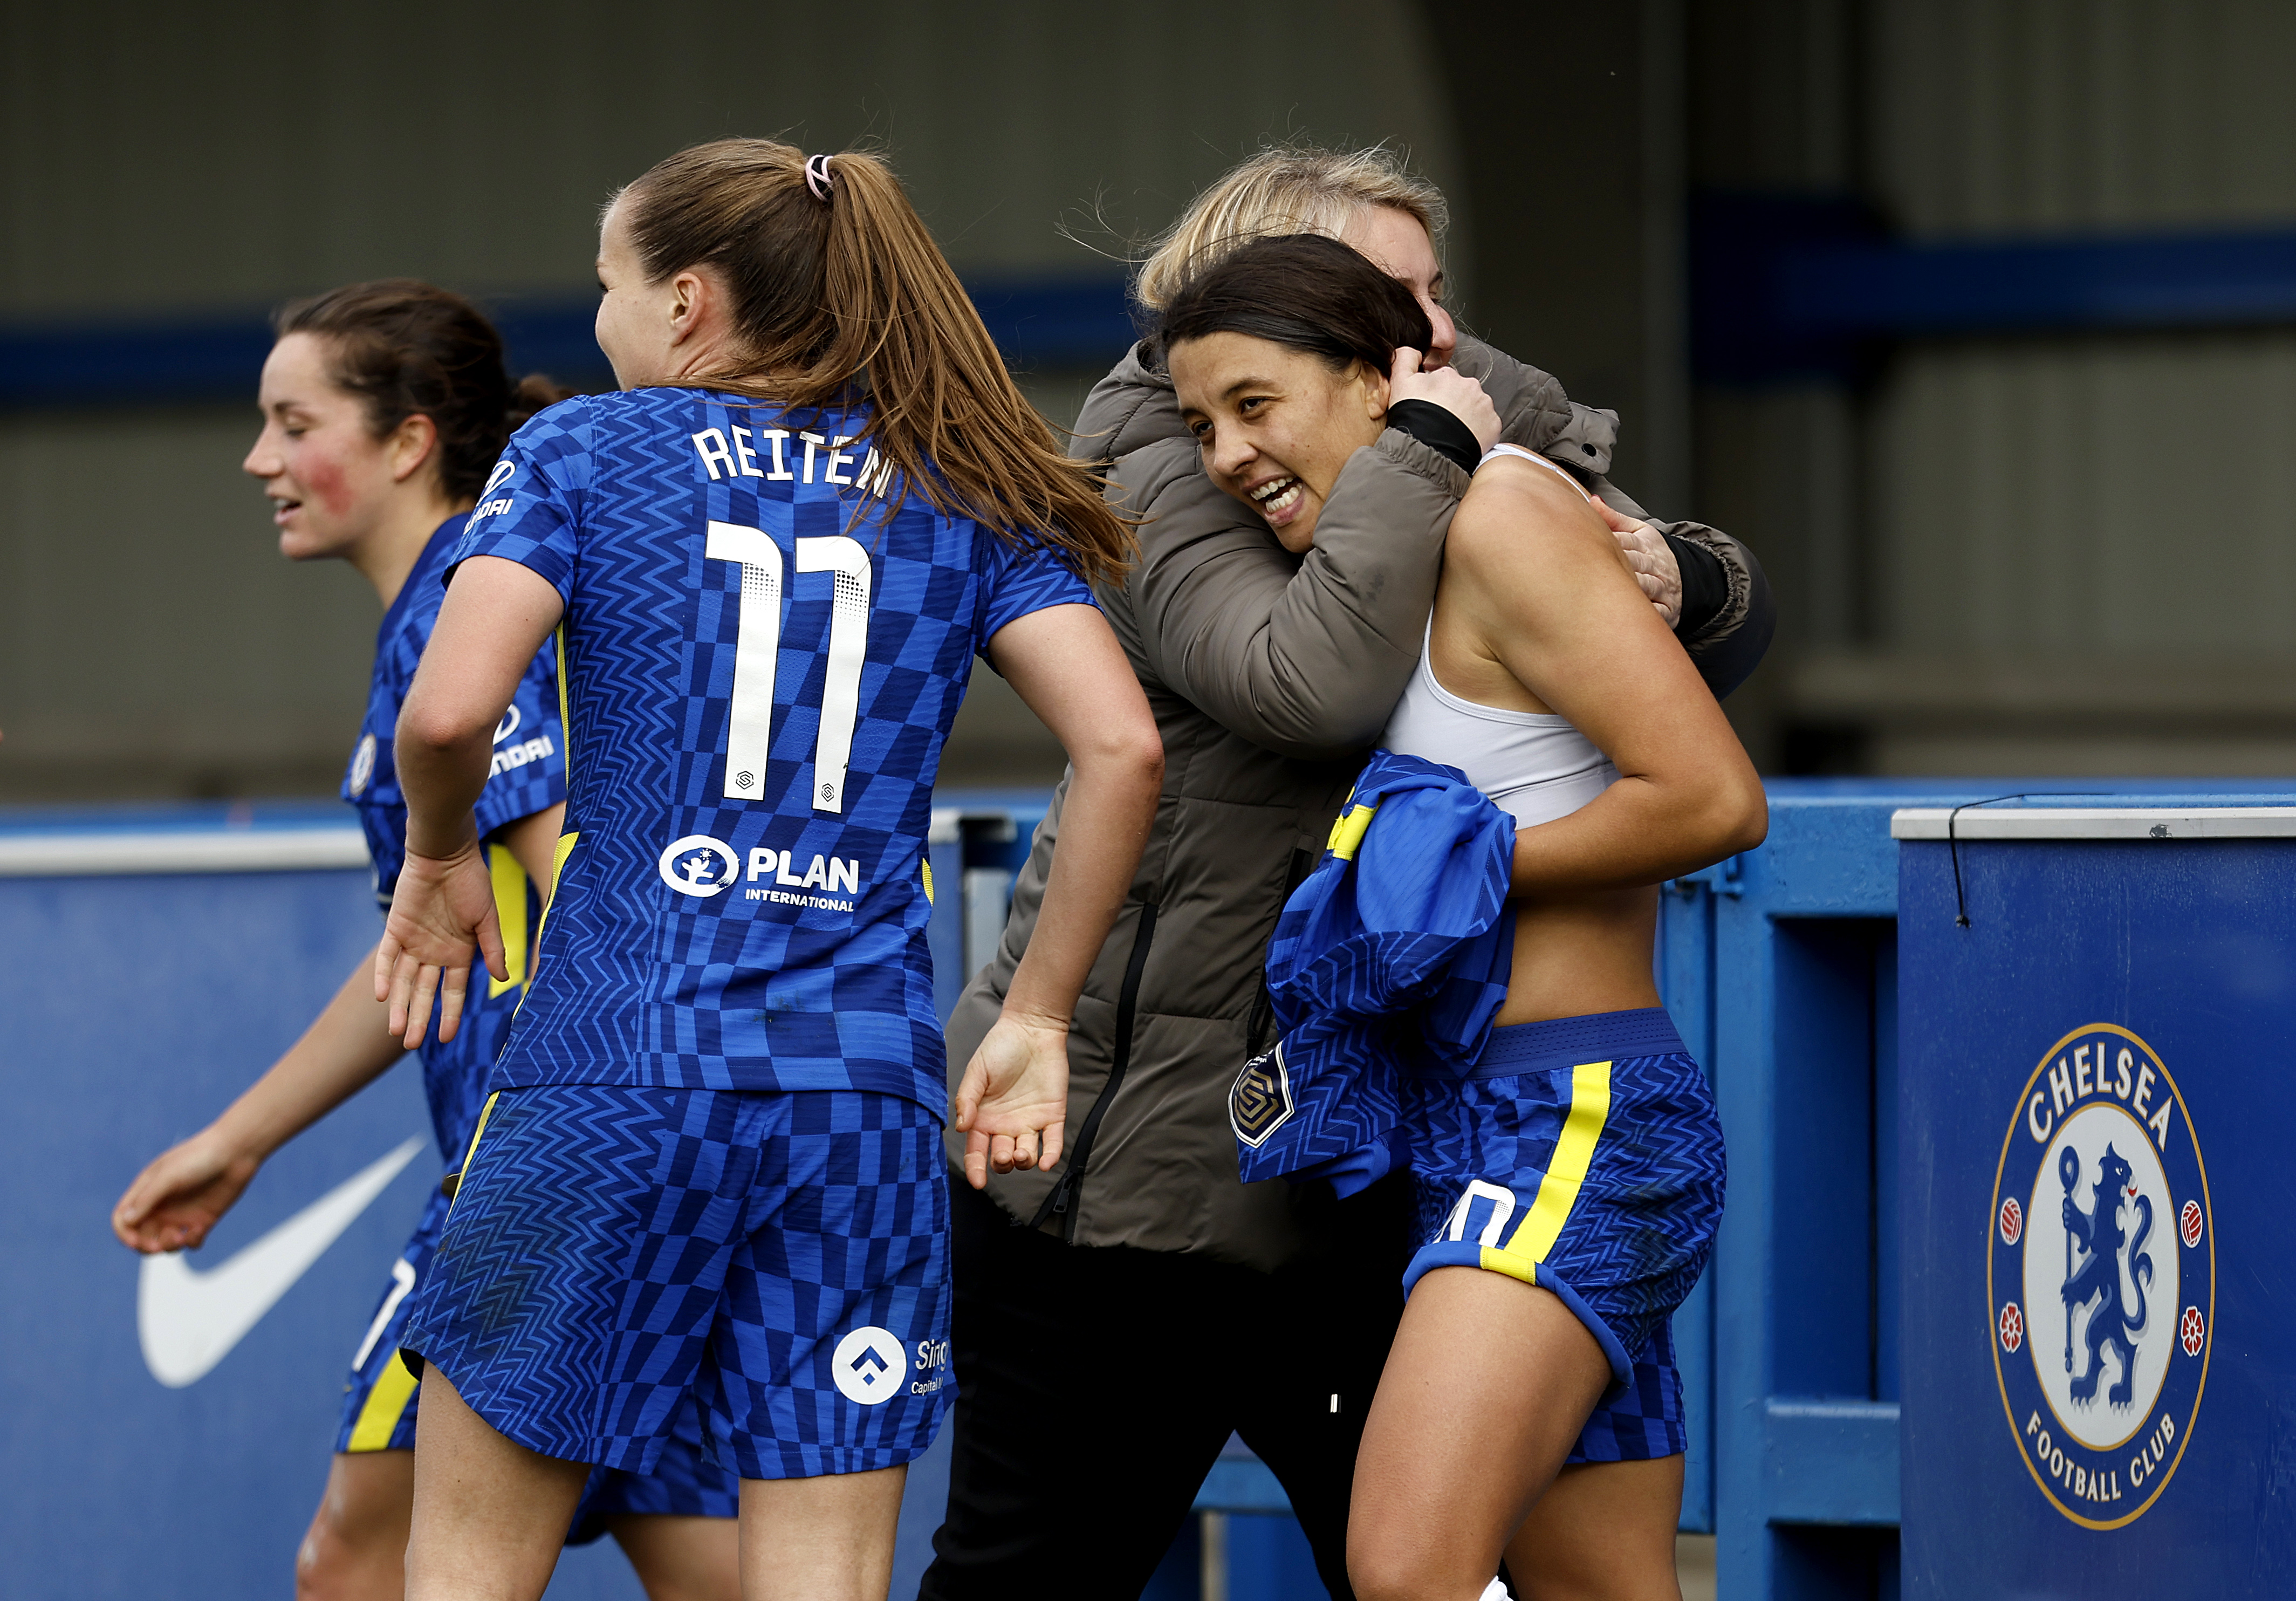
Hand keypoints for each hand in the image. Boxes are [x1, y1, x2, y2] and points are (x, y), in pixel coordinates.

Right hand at [112, 1135, 259, 1252]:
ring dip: (168, 1247)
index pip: (124, 1219)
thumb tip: (127, 1221)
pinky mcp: (203, 1220)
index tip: (135, 1241)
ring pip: (165, 1243)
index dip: (124, 1233)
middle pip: (141, 1236)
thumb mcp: (169, 1176)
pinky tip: (200, 1229)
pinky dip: (192, 1242)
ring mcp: (182, 1214)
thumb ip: (147, 1199)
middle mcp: (161, 1205)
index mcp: (147, 1192)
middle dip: (145, 1247)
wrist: (236, 1152)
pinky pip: (191, 1242)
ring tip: (181, 1236)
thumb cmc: (199, 1158)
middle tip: (157, 1246)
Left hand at [375, 842, 503, 1047]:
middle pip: (424, 992)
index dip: (449, 1014)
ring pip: (403, 981)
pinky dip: (382, 974)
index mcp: (460, 953)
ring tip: (394, 1030)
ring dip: (398, 1004)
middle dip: (418, 1018)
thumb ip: (493, 948)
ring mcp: (413, 941)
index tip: (446, 1038)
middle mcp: (435, 952)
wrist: (446, 854)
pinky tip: (381, 994)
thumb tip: (504, 979)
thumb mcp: (488, 918)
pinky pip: (386, 956)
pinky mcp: (395, 928)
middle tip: (410, 1043)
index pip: (453, 991)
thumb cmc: (472, 883)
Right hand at [952, 1012, 1070, 1188]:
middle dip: (1001, 1163)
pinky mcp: (1052, 1115)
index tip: (977, 1182)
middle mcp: (1005, 1125)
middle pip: (1002, 1157)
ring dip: (1023, 1161)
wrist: (1032, 1029)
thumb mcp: (976, 1072)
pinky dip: (1051, 1155)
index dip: (976, 1168)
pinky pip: (1053, 1142)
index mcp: (983, 1118)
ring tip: (1021, 1155)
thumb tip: (959, 1126)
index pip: (977, 1151)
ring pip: (1026, 1155)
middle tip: (1003, 1156)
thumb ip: (967, 1099)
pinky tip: (1046, 1163)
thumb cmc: (1000, 1048)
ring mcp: (1030, 1122)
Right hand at [1388, 348, 1500, 453]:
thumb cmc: (1413, 417)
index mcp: (1449, 375)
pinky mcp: (1494, 425)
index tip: (1429, 409)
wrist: (1429, 450)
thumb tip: (1412, 349)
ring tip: (1451, 433)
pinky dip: (1478, 432)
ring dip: (1466, 418)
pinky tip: (1463, 440)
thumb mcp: (1399, 382)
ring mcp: (1484, 405)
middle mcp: (1471, 385)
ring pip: (1476, 408)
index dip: (1435, 396)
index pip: (1444, 382)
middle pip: (1462, 394)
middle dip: (1453, 405)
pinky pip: (1487, 426)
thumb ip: (1405, 358)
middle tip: (1440, 422)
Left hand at [1595, 497, 1680, 626]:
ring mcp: (1662, 587)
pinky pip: (1656, 611)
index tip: (1587, 543)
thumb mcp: (1640, 531)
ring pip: (1645, 585)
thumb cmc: (1655, 555)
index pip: (1625, 541)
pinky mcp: (1667, 609)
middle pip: (1633, 561)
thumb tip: (1592, 501)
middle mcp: (1655, 565)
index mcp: (1646, 544)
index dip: (1608, 542)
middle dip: (1615, 563)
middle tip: (1588, 568)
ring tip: (1606, 589)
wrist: (1688, 578)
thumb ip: (1615, 519)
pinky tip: (1629, 612)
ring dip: (1629, 585)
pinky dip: (1645, 612)